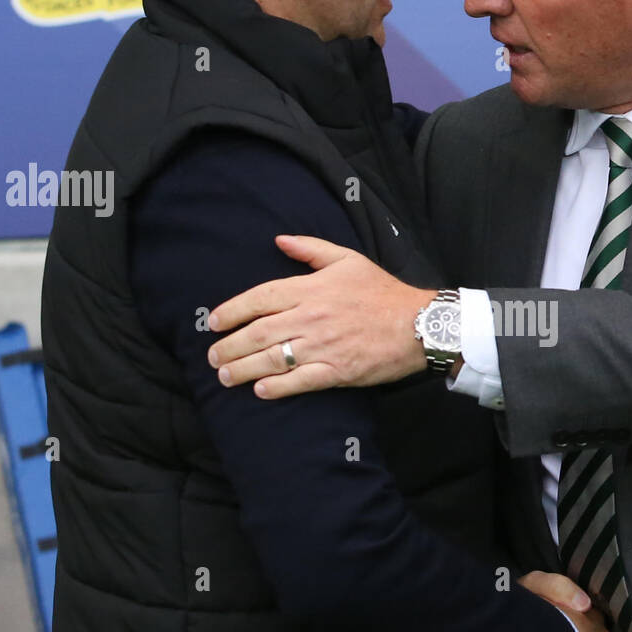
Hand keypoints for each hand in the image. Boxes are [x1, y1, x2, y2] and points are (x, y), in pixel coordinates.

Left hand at [207, 236, 431, 395]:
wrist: (418, 324)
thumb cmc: (382, 291)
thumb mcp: (347, 260)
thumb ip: (310, 249)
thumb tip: (279, 241)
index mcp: (311, 289)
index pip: (260, 298)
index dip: (231, 311)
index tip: (213, 322)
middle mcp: (311, 318)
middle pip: (258, 332)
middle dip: (229, 346)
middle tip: (213, 357)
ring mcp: (323, 346)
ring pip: (272, 358)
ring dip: (243, 369)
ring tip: (225, 377)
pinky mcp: (337, 371)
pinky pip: (300, 381)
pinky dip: (277, 387)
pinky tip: (260, 391)